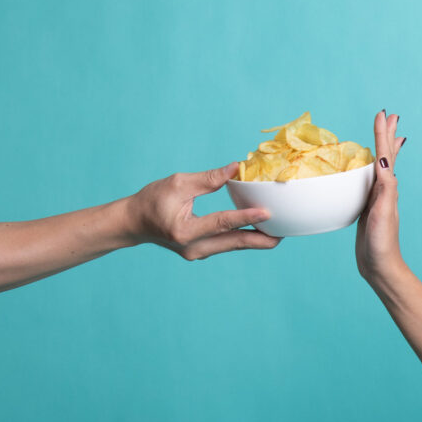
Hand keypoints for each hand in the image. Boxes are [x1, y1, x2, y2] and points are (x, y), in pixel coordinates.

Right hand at [126, 163, 281, 259]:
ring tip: (281, 229)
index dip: (245, 218)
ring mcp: (199, 253)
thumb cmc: (152, 200)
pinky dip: (245, 236)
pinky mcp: (202, 252)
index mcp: (184, 231)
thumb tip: (237, 168)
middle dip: (263, 237)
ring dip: (258, 238)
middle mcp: (193, 248)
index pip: (221, 223)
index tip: (267, 212)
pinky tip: (262, 230)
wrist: (133, 223)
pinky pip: (229, 244)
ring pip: (235, 246)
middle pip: (236, 243)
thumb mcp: (178, 184)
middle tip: (288, 229)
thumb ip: (208, 179)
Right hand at [356, 110, 405, 281]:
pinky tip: (365, 173)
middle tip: (389, 116)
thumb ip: (385, 189)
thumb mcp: (383, 214)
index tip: (383, 114)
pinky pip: (367, 184)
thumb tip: (383, 161)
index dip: (382, 134)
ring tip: (384, 137)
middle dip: (386, 136)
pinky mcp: (366, 210)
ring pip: (378, 168)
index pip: (385, 155)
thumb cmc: (382, 244)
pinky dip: (368, 172)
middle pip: (385, 157)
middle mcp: (384, 191)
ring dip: (380, 150)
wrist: (380, 268)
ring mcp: (376, 200)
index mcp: (387, 189)